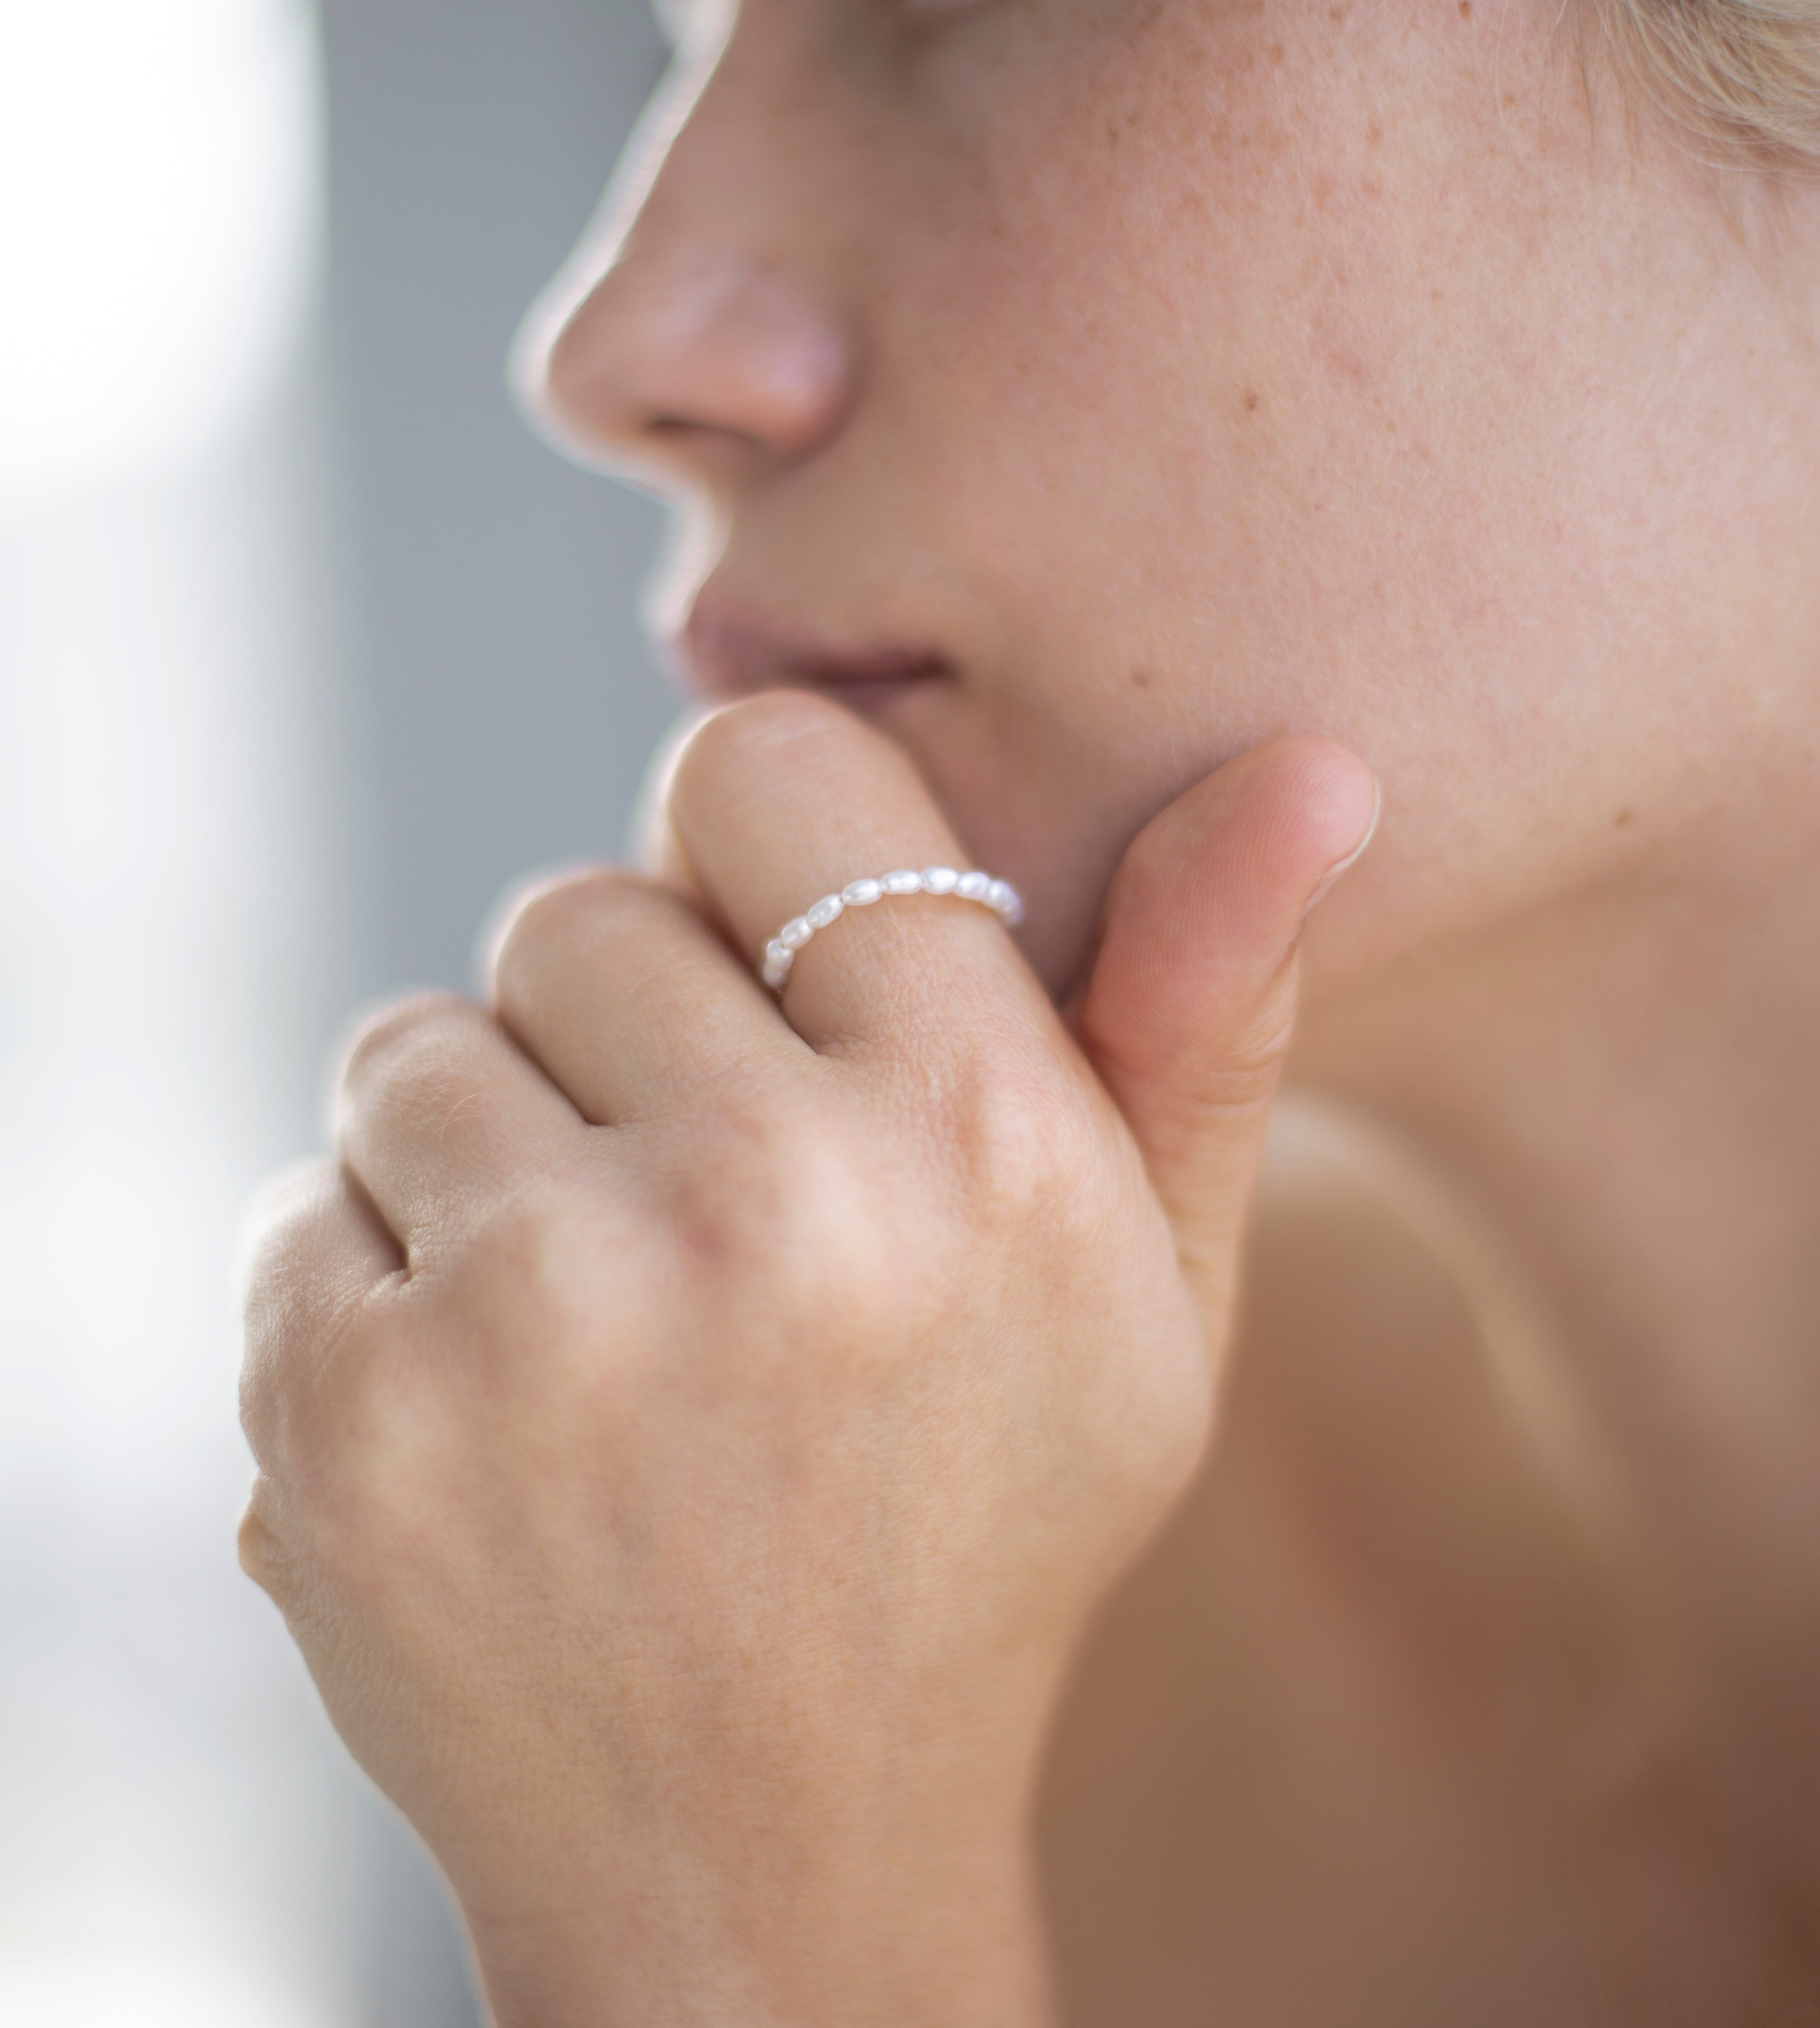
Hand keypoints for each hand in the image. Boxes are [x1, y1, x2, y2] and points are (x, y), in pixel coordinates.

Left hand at [237, 693, 1375, 2027]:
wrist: (768, 1865)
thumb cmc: (975, 1525)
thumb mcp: (1152, 1286)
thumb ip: (1206, 1011)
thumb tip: (1312, 764)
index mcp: (975, 1131)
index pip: (759, 767)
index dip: (743, 858)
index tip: (763, 976)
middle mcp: (762, 1202)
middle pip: (573, 908)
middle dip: (615, 1033)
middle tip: (693, 1213)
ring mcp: (537, 1314)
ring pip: (421, 1043)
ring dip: (487, 1153)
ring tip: (596, 1319)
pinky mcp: (350, 1417)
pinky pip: (311, 1198)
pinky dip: (376, 1284)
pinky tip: (491, 1413)